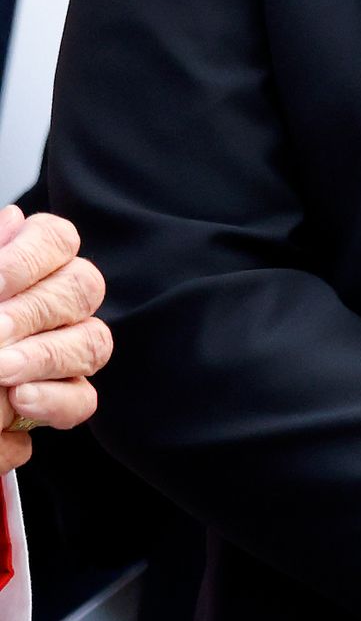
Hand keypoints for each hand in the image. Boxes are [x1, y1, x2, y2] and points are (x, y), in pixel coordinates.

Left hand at [0, 208, 109, 466]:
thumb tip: (13, 220)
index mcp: (29, 263)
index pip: (57, 239)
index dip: (33, 256)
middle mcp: (58, 303)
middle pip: (82, 288)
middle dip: (36, 311)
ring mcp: (66, 351)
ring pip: (92, 342)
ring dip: (47, 356)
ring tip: (0, 369)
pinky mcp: (62, 399)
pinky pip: (82, 400)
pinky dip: (55, 400)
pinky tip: (19, 398)